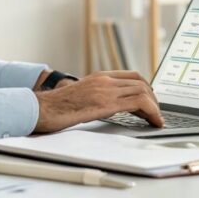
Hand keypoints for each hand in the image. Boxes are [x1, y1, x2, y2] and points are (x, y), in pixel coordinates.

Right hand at [33, 70, 162, 132]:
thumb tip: (107, 107)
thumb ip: (95, 97)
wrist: (41, 109)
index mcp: (98, 76)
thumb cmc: (55, 108)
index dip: (146, 87)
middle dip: (153, 97)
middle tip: (156, 113)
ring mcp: (105, 89)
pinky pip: (138, 102)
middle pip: (140, 81)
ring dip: (155, 106)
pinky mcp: (106, 102)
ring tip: (157, 120)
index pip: (131, 75)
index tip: (151, 100)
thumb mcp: (80, 97)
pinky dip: (152, 112)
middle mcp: (104, 79)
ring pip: (143, 90)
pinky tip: (154, 122)